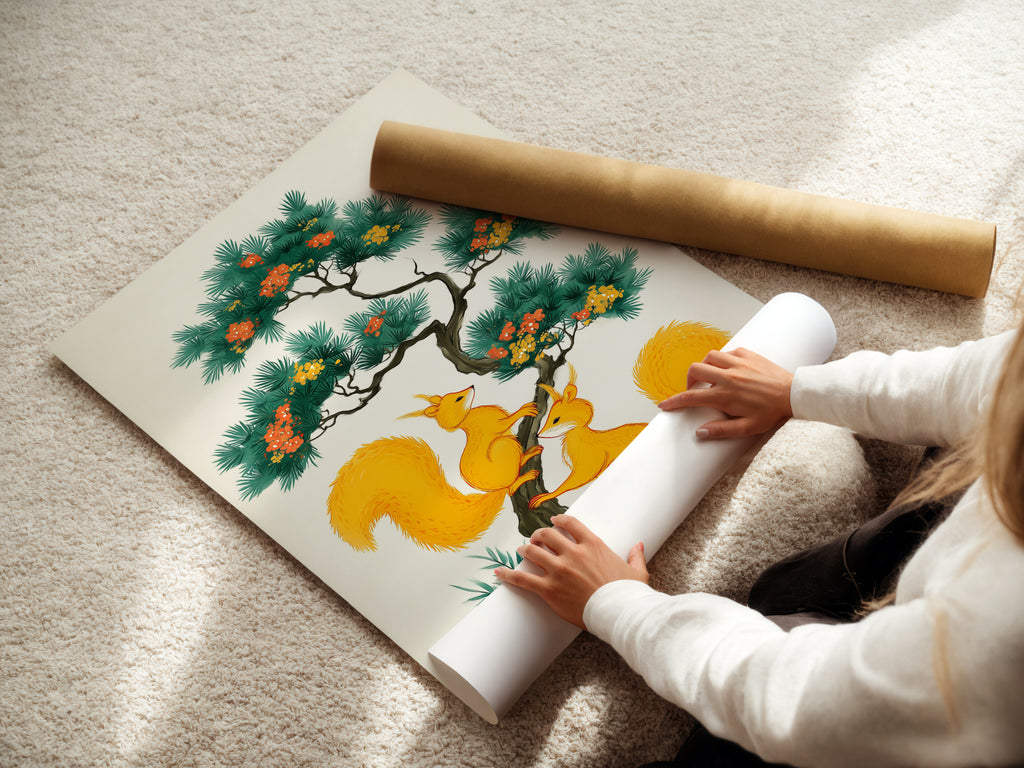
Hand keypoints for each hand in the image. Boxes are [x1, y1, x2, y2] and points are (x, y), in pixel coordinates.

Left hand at [494, 515, 647, 629]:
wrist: (619, 613)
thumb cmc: (628, 594)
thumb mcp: (636, 572)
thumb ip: (635, 556)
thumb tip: (639, 545)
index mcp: (593, 545)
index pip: (570, 524)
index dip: (559, 520)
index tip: (553, 521)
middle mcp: (573, 553)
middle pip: (547, 535)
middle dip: (539, 535)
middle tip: (535, 538)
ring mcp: (559, 570)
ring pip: (533, 552)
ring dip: (525, 549)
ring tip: (521, 550)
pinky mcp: (549, 589)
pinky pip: (523, 579)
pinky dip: (509, 575)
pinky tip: (499, 572)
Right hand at [657, 347, 792, 439]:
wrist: (794, 394)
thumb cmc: (772, 413)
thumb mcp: (747, 428)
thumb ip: (722, 430)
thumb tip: (700, 433)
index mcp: (725, 395)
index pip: (691, 397)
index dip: (674, 402)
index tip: (664, 405)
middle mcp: (728, 376)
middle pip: (695, 370)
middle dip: (688, 380)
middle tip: (694, 390)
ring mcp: (737, 363)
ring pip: (709, 357)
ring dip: (705, 367)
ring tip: (710, 377)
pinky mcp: (748, 354)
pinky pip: (727, 352)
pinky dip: (722, 359)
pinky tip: (728, 369)